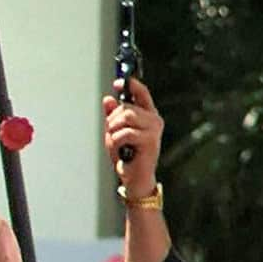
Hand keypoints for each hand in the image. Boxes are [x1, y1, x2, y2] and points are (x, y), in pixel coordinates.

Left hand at [103, 77, 163, 197]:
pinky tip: (121, 151)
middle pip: (126, 107)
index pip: (141, 93)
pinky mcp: (150, 140)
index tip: (118, 83)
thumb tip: (108, 99)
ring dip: (113, 131)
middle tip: (111, 134)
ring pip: (125, 117)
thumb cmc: (127, 156)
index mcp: (148, 115)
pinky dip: (116, 142)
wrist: (135, 178)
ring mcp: (154, 130)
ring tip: (116, 144)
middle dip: (111, 120)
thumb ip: (113, 116)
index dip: (130, 85)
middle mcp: (154, 120)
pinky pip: (124, 133)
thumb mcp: (115, 133)